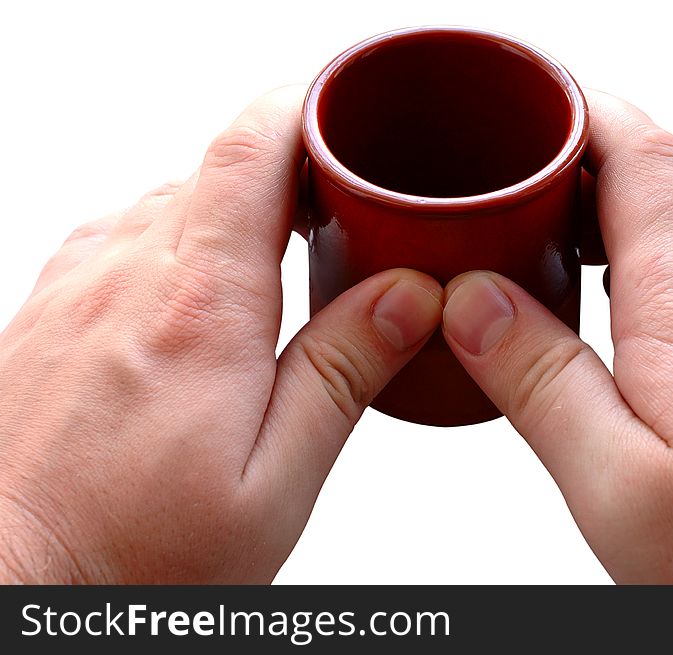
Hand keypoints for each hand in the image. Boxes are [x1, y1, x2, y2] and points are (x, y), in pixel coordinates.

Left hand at [0, 87, 441, 582]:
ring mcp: (77, 285)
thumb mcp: (274, 481)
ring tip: (283, 250)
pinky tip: (203, 288)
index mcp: (200, 309)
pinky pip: (127, 232)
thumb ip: (343, 372)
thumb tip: (408, 293)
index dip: (306, 109)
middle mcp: (127, 276)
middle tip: (342, 207)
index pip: (250, 150)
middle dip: (290, 167)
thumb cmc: (136, 554)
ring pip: (175, 196)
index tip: (349, 118)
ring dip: (237, 206)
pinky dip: (182, 236)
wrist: (18, 586)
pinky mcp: (50, 307)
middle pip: (219, 166)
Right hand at [441, 91, 672, 582]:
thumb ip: (540, 382)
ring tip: (564, 229)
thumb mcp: (616, 484)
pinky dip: (663, 248)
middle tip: (526, 177)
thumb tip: (474, 301)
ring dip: (629, 200)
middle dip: (592, 154)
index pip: (644, 156)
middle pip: (671, 174)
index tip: (529, 108)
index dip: (583, 113)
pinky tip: (631, 300)